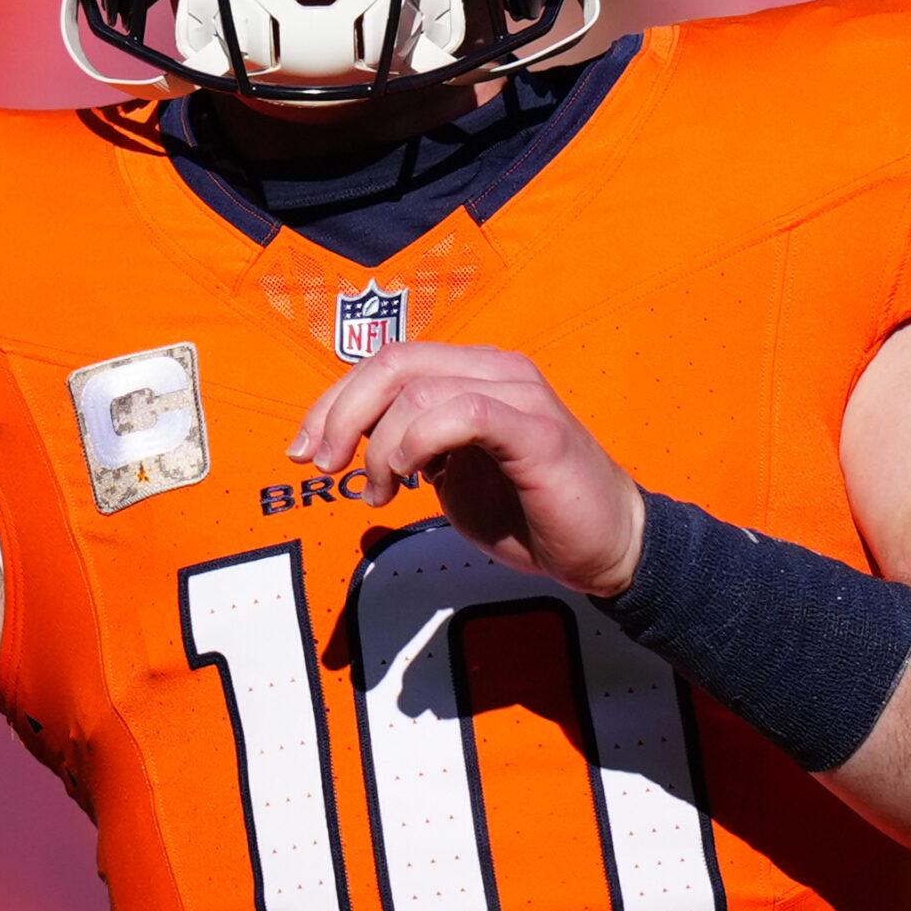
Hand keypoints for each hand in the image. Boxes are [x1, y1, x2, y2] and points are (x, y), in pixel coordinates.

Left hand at [291, 343, 646, 596]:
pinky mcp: (536, 428)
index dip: (333, 401)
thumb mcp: (453, 474)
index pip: (387, 363)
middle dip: (340, 414)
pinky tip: (415, 479)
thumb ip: (411, 446)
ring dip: (381, 446)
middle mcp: (494, 368)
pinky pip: (463, 413)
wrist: (608, 547)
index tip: (302, 448)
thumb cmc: (531, 513)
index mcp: (472, 373)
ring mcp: (517, 392)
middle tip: (323, 466)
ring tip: (384, 493)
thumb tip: (353, 442)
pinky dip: (419, 443)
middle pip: (392, 363)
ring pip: (417, 388)